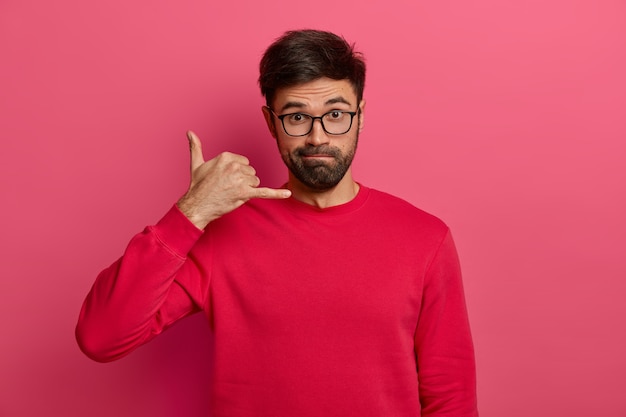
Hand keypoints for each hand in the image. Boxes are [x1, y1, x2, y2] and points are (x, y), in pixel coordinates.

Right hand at [176, 131, 290, 228]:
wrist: (196, 205)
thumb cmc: (197, 186)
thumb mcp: (196, 163)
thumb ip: (195, 146)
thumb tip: (190, 132)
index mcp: (226, 157)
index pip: (244, 162)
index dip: (237, 173)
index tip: (225, 179)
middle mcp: (234, 166)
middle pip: (251, 172)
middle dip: (243, 181)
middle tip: (227, 188)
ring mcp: (240, 180)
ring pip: (255, 182)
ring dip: (247, 190)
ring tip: (231, 193)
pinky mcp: (245, 193)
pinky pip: (264, 192)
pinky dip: (277, 194)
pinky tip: (288, 194)